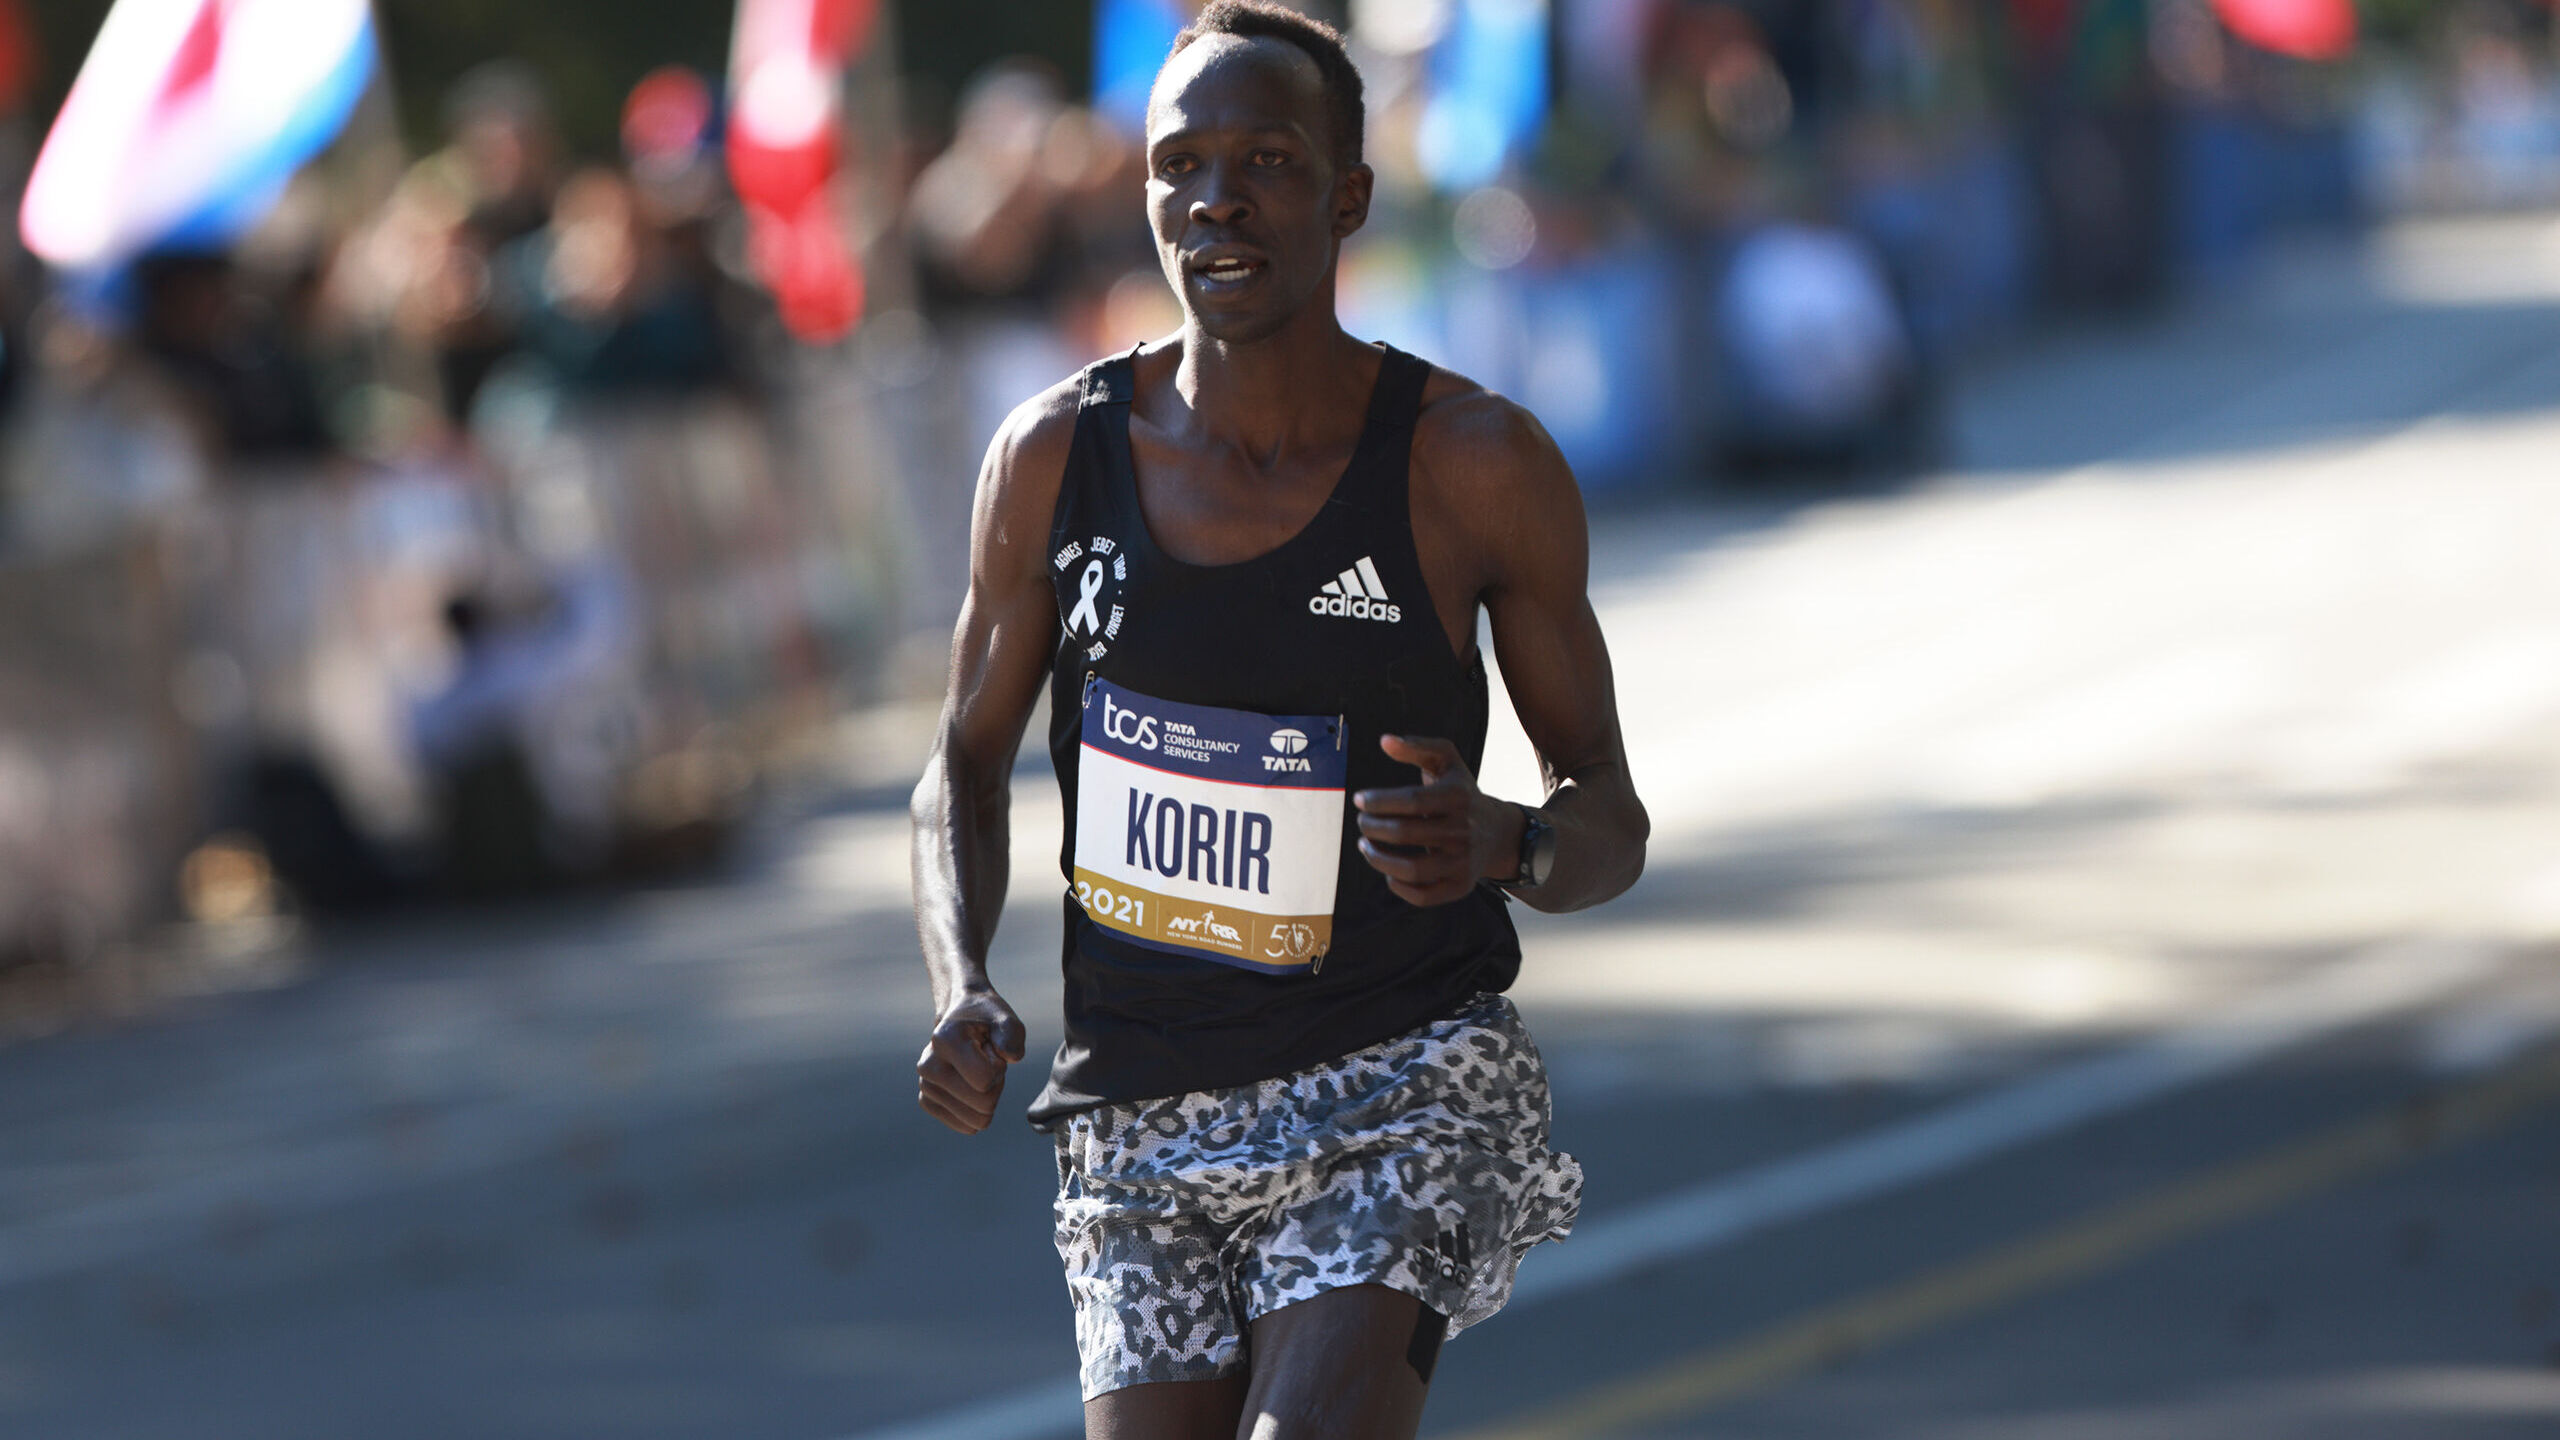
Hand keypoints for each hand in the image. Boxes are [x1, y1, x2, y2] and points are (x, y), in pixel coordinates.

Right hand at [916, 988, 1026, 1133]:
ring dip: (986, 1097)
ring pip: (977, 1120)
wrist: (960, 1016)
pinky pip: (966, 1126)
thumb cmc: (986, 1019)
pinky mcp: (927, 1101)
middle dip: (995, 1085)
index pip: (985, 1081)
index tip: (991, 1050)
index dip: (999, 1068)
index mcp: (944, 1040)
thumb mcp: (1005, 1019)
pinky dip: (976, 1109)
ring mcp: (925, 1086)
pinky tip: (970, 1084)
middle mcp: (928, 1066)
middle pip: (983, 1104)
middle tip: (986, 1062)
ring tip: (978, 1071)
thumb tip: (1011, 1058)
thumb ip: (1012, 1035)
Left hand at [1353, 734, 1522, 906]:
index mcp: (1459, 797)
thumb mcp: (1446, 761)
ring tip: (1365, 846)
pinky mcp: (1460, 886)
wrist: (1496, 832)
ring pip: (1412, 869)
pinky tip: (1388, 871)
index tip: (1360, 800)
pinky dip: (1399, 886)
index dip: (1379, 801)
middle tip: (1362, 823)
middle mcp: (1464, 831)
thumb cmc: (1461, 792)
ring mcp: (1463, 862)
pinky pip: (1424, 896)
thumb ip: (1417, 746)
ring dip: (1378, 859)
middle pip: (1406, 833)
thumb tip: (1385, 741)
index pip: (1412, 801)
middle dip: (1373, 828)